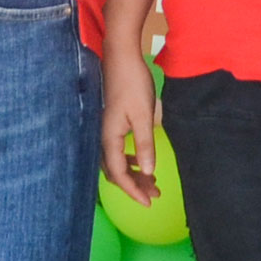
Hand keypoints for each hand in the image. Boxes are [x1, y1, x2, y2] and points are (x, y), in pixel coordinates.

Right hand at [100, 49, 161, 203]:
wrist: (122, 57)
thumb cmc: (133, 84)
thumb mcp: (143, 116)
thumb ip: (145, 145)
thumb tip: (149, 172)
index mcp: (109, 137)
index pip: (118, 173)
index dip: (132, 191)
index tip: (149, 202)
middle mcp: (104, 136)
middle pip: (115, 171)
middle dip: (134, 185)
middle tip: (155, 194)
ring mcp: (107, 129)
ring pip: (117, 162)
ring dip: (134, 174)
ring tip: (153, 182)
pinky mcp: (113, 123)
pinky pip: (118, 151)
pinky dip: (131, 161)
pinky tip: (143, 162)